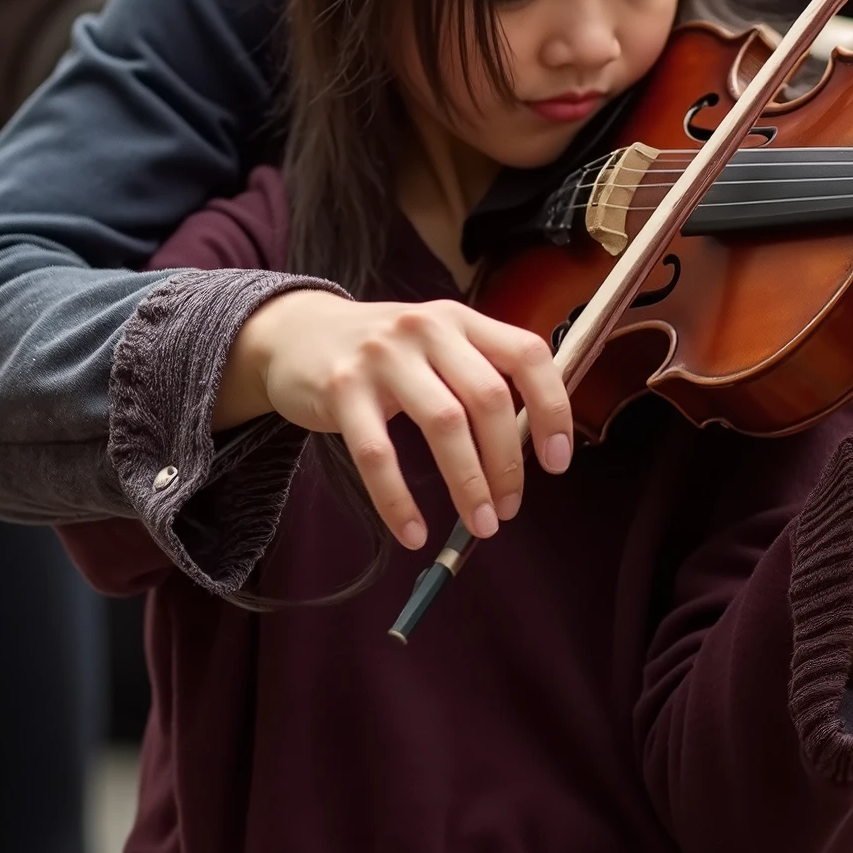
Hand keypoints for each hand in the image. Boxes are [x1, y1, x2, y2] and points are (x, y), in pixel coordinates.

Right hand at [212, 287, 573, 549]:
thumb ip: (477, 376)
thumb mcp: (433, 345)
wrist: (294, 333)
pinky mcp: (341, 389)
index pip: (527, 354)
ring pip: (443, 424)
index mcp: (460, 320)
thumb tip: (528, 446)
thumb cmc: (381, 353)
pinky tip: (413, 532)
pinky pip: (378, 454)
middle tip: (508, 509)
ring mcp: (382, 356)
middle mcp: (426, 328)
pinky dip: (399, 501)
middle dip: (507, 463)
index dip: (552, 408)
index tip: (557, 461)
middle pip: (488, 397)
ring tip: (479, 525)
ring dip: (468, 484)